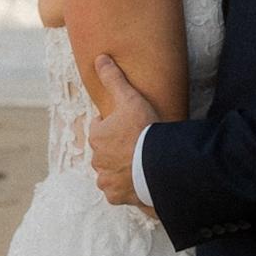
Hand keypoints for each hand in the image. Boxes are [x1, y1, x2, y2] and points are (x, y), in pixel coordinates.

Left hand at [88, 54, 160, 207]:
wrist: (158, 164)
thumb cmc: (144, 130)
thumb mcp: (130, 98)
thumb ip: (113, 79)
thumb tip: (99, 58)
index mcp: (96, 136)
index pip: (101, 128)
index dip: (116, 125)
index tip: (131, 126)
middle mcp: (96, 160)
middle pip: (105, 151)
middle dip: (116, 148)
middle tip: (137, 144)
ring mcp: (105, 180)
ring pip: (109, 172)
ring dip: (120, 169)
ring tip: (139, 164)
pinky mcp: (116, 196)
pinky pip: (117, 191)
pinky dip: (125, 187)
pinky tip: (139, 181)